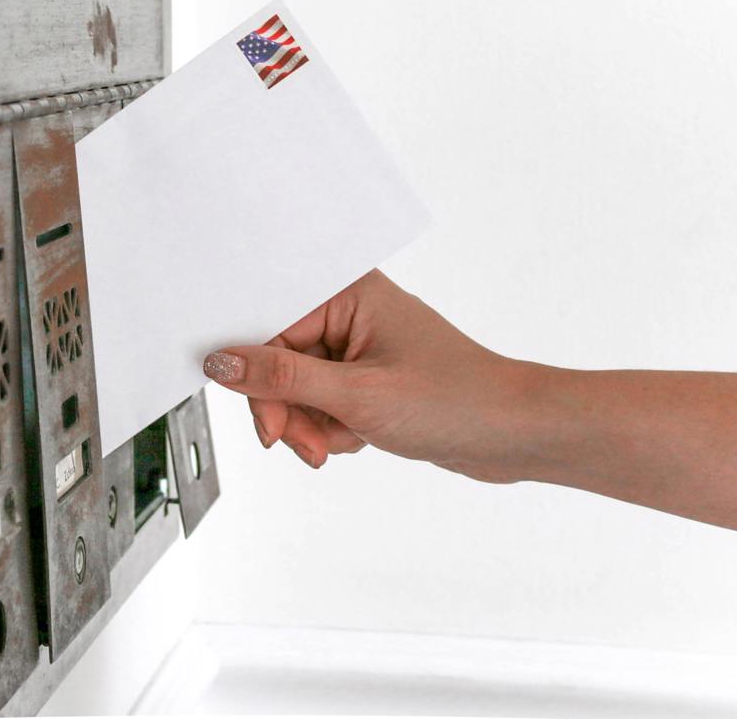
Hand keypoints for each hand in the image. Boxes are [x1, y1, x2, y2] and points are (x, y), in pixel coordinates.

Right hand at [202, 270, 541, 481]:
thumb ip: (281, 379)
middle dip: (290, 409)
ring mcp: (357, 345)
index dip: (259, 377)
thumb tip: (223, 363)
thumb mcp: (357, 395)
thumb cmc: (457, 399)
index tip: (268, 420)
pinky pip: (320, 402)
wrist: (513, 434)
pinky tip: (357, 438)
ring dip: (310, 425)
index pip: (269, 328)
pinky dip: (330, 428)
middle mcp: (349, 311)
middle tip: (305, 442)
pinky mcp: (365, 376)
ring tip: (339, 443)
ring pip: (297, 388)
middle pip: (278, 362)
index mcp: (348, 291)